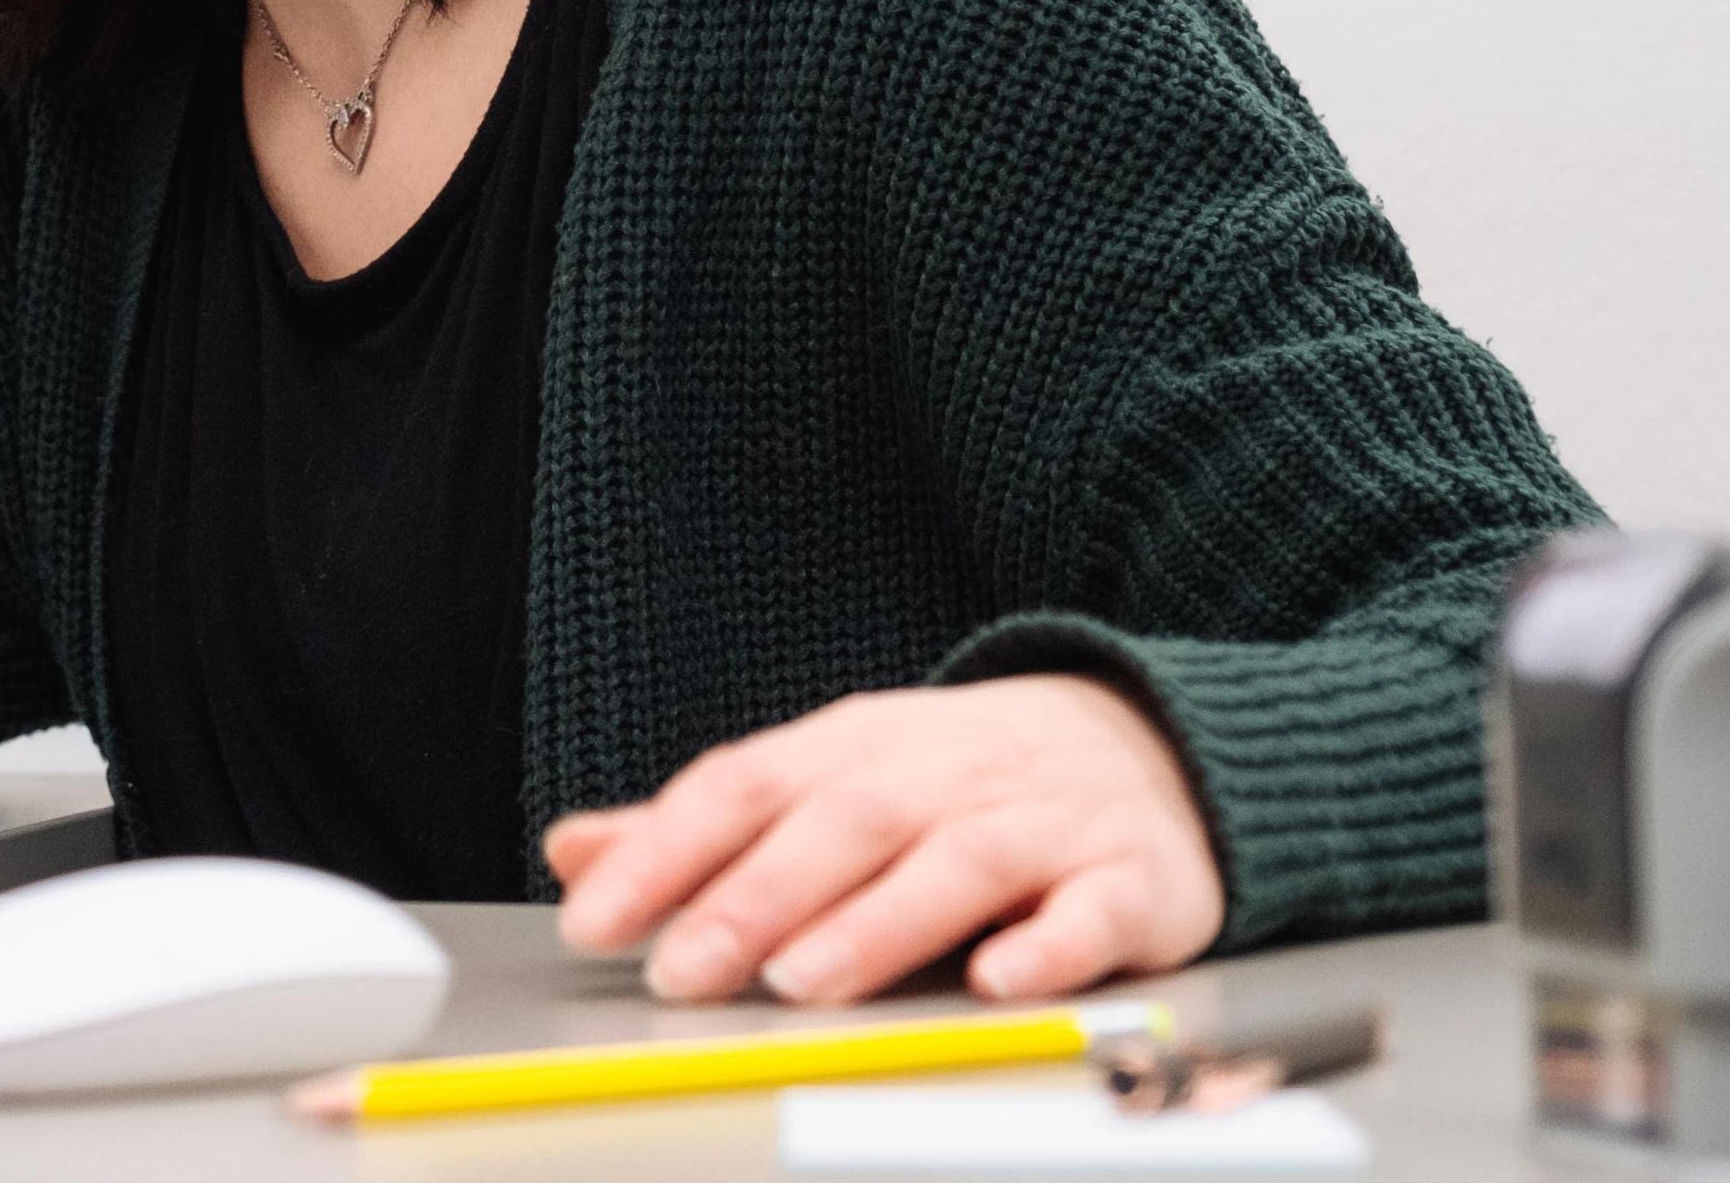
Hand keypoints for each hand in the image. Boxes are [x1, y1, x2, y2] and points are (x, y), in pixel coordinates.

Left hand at [543, 677, 1223, 1007]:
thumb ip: (705, 828)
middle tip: (682, 970)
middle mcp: (943, 773)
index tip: (592, 916)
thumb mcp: (830, 779)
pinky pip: (1091, 912)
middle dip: (753, 898)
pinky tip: (997, 983)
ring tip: (800, 980)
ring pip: (954, 864)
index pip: (744, 784)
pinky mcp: (1130, 880)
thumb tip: (576, 852)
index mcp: (857, 746)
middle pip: (839, 824)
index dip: (665, 850)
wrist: (1153, 745)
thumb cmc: (961, 781)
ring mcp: (1042, 822)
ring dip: (874, 924)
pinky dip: (1046, 948)